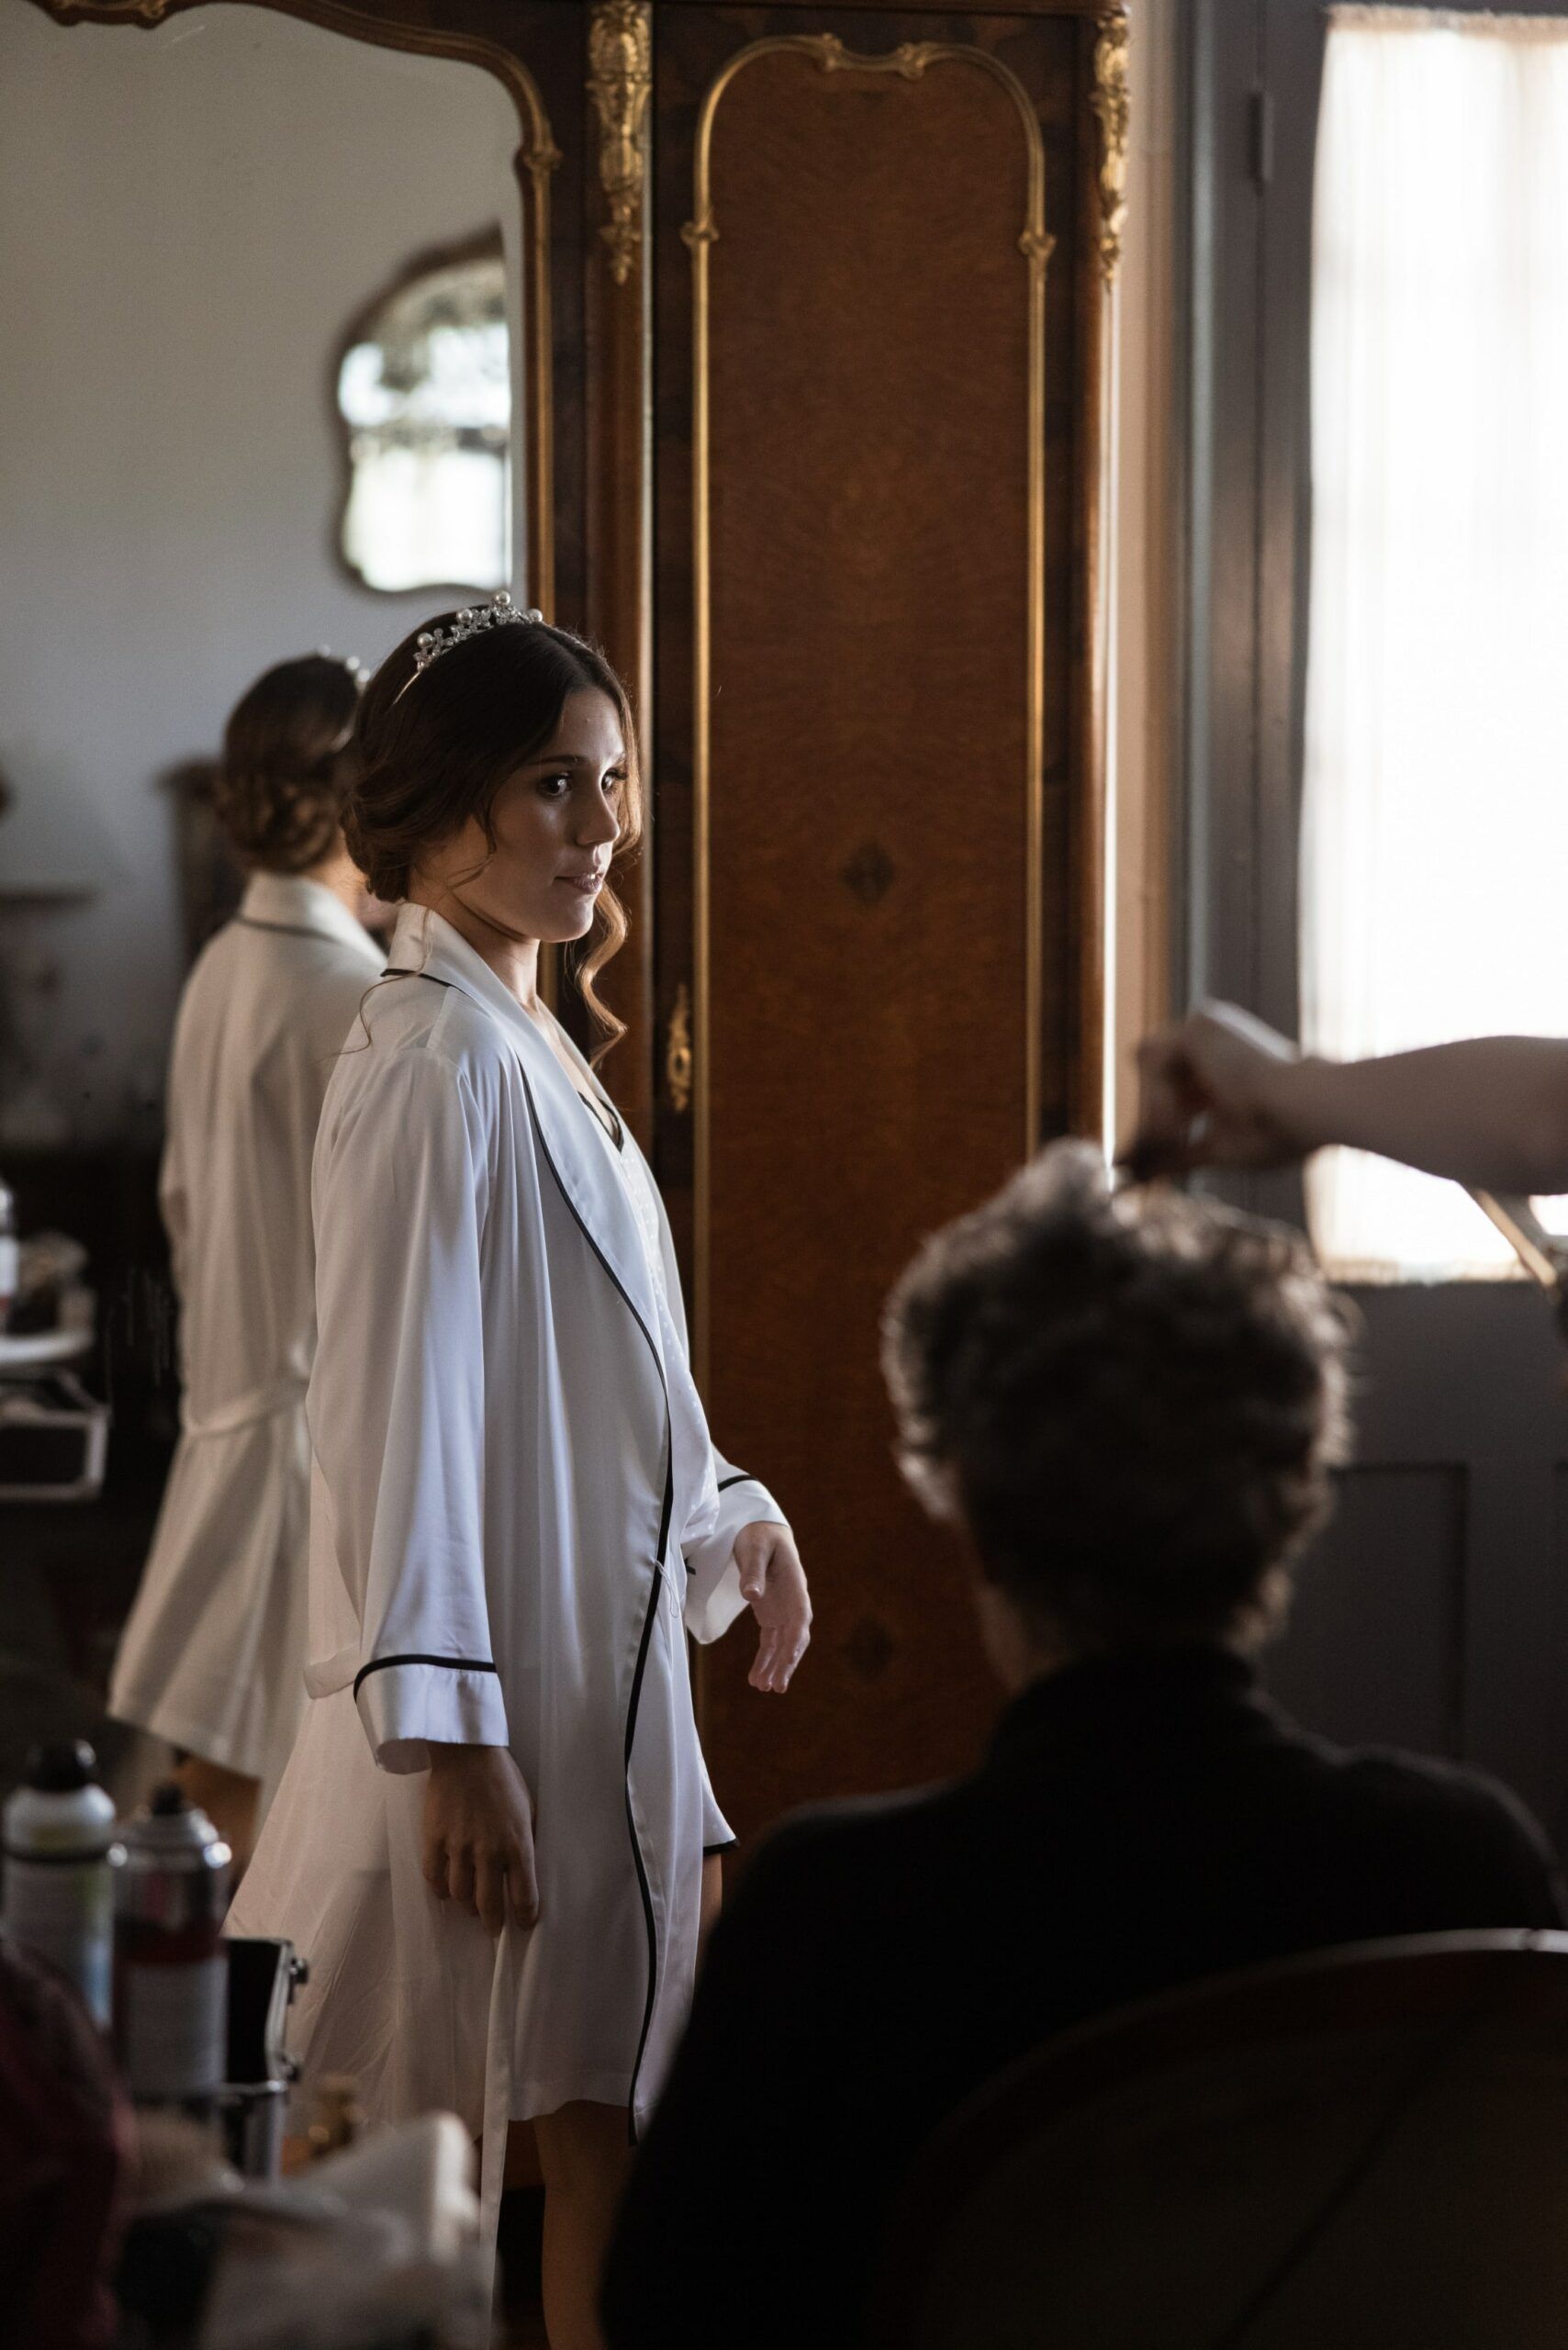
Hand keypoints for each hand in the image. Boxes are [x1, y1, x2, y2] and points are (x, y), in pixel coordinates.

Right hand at [422, 1744, 538, 1935]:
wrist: (467, 1753)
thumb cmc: (503, 1778)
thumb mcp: (528, 1807)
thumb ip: (527, 1839)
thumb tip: (527, 1866)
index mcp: (517, 1844)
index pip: (524, 1894)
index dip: (525, 1916)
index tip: (524, 1924)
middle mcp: (489, 1852)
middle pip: (489, 1904)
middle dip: (494, 1922)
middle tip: (494, 1928)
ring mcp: (459, 1847)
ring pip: (460, 1895)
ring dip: (467, 1906)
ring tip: (472, 1906)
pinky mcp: (434, 1839)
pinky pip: (434, 1877)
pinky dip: (440, 1890)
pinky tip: (446, 1891)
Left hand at [734, 1522, 810, 1693]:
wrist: (761, 1531)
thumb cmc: (760, 1536)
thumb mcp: (754, 1548)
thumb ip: (753, 1570)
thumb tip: (751, 1595)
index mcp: (796, 1586)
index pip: (800, 1619)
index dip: (795, 1642)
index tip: (788, 1661)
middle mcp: (793, 1602)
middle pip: (796, 1638)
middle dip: (787, 1663)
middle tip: (777, 1687)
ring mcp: (783, 1611)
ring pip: (783, 1646)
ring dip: (774, 1667)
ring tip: (763, 1688)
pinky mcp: (770, 1616)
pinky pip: (770, 1643)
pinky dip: (764, 1660)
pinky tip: (756, 1679)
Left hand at [1128, 1004, 1309, 1177]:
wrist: (1309, 1111)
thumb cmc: (1278, 1133)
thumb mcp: (1216, 1148)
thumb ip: (1175, 1155)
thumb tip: (1132, 1173)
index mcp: (1226, 1066)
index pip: (1175, 1092)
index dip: (1156, 1125)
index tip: (1137, 1162)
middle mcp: (1215, 1039)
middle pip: (1156, 1079)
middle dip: (1147, 1121)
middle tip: (1136, 1161)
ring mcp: (1208, 1027)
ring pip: (1150, 1070)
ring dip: (1154, 1112)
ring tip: (1173, 1142)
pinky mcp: (1200, 1025)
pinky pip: (1154, 1062)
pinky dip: (1159, 1098)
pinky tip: (1182, 1124)